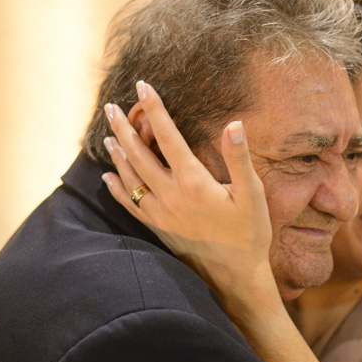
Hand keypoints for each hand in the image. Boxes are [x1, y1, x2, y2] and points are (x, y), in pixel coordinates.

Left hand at [101, 82, 277, 311]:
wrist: (236, 276)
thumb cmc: (249, 233)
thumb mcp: (253, 194)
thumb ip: (239, 158)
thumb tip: (234, 124)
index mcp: (193, 182)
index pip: (168, 136)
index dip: (155, 108)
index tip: (143, 85)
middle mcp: (170, 196)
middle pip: (139, 154)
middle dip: (124, 128)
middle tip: (112, 107)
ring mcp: (161, 214)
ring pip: (130, 179)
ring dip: (118, 154)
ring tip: (108, 135)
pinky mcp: (159, 230)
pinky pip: (130, 206)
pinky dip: (117, 189)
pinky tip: (108, 177)